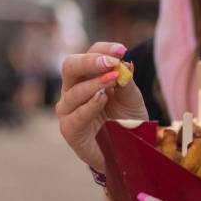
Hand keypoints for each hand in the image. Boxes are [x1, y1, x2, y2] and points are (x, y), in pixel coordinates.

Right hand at [55, 42, 147, 173]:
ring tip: (112, 81)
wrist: (128, 151)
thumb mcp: (132, 98)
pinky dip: (89, 105)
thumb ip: (126, 80)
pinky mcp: (69, 129)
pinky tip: (102, 98)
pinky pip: (75, 115)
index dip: (104, 49)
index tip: (122, 50)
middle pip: (70, 66)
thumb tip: (124, 62)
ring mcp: (68, 109)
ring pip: (73, 91)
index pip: (90, 54)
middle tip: (111, 62)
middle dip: (90, 61)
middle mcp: (73, 89)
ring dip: (93, 84)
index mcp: (88, 76)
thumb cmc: (127, 121)